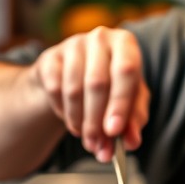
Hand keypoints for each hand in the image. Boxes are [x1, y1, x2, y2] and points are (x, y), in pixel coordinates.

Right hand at [34, 26, 149, 161]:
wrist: (75, 75)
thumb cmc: (112, 87)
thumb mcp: (130, 101)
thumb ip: (134, 121)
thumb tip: (132, 142)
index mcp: (125, 43)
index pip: (126, 71)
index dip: (120, 103)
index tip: (114, 131)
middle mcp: (99, 38)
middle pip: (96, 83)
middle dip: (96, 121)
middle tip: (96, 145)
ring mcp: (72, 45)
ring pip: (73, 90)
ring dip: (78, 121)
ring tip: (86, 137)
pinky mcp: (50, 57)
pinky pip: (54, 90)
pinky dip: (63, 112)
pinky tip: (71, 118)